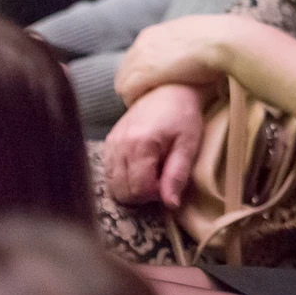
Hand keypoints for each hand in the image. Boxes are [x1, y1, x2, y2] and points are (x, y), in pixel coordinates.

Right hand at [103, 82, 210, 207]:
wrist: (167, 90)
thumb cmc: (183, 116)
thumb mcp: (188, 144)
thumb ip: (177, 174)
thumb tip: (170, 204)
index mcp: (140, 145)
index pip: (138, 190)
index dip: (155, 195)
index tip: (168, 183)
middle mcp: (119, 146)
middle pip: (122, 191)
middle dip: (143, 194)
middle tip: (161, 180)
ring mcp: (110, 145)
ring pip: (112, 185)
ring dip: (132, 187)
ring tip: (152, 172)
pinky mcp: (107, 144)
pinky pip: (108, 174)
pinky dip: (123, 178)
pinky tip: (140, 167)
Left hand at [116, 14, 243, 106]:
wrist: (221, 41)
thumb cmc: (220, 39)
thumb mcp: (199, 37)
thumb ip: (193, 46)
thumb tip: (205, 58)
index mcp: (154, 33)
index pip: (137, 55)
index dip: (144, 71)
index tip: (155, 82)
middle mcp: (142, 44)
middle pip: (126, 68)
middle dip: (135, 83)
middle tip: (149, 96)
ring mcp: (139, 60)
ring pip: (123, 82)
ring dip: (134, 94)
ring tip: (148, 104)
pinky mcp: (141, 76)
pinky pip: (127, 93)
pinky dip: (134, 101)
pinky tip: (146, 107)